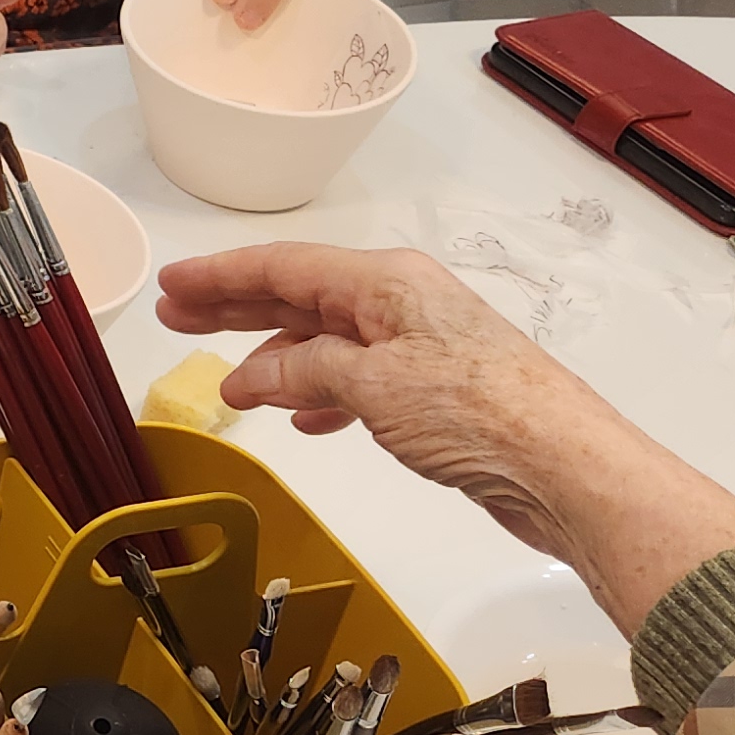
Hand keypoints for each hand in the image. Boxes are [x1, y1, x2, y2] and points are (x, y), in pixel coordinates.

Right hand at [155, 243, 734, 637]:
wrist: (564, 467)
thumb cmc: (468, 410)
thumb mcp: (371, 384)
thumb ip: (303, 372)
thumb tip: (250, 377)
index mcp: (384, 282)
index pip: (284, 267)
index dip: (222, 275)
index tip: (169, 284)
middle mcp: (400, 303)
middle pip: (302, 297)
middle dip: (237, 307)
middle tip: (175, 319)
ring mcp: (419, 347)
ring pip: (327, 341)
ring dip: (275, 359)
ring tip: (227, 381)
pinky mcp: (435, 393)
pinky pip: (358, 380)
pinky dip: (321, 394)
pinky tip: (304, 420)